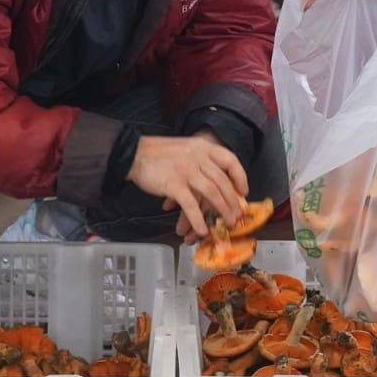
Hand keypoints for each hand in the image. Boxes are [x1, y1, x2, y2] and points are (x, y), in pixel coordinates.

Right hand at [128, 131, 247, 238]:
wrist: (133, 154)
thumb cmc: (158, 154)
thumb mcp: (185, 149)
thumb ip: (201, 161)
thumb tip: (216, 184)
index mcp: (203, 147)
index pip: (230, 160)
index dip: (240, 177)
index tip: (243, 192)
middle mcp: (198, 157)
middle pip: (223, 181)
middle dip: (232, 201)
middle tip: (236, 216)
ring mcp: (186, 170)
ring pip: (212, 193)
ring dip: (221, 211)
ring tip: (226, 224)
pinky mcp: (174, 184)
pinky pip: (191, 205)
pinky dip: (198, 219)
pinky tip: (203, 230)